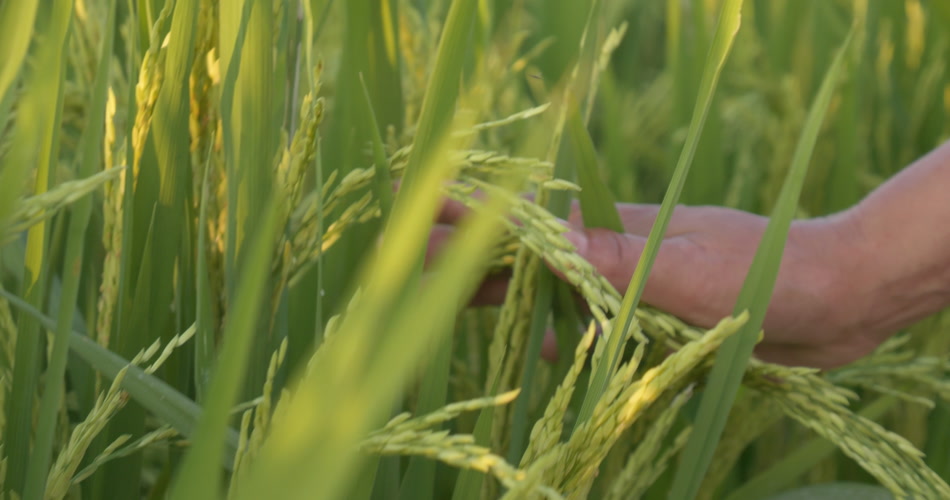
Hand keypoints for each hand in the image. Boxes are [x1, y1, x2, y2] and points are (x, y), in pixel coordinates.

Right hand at [432, 199, 876, 368]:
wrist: (837, 297)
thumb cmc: (765, 272)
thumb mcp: (684, 269)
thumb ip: (614, 258)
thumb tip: (542, 235)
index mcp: (614, 232)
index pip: (526, 222)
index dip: (471, 217)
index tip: (417, 208)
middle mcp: (616, 254)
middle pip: (529, 258)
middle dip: (471, 262)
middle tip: (413, 264)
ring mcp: (635, 284)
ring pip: (556, 293)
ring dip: (512, 300)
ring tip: (459, 304)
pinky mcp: (658, 317)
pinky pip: (596, 326)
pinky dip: (568, 336)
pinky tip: (552, 353)